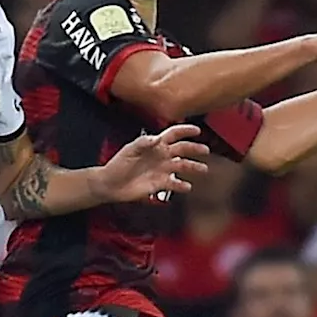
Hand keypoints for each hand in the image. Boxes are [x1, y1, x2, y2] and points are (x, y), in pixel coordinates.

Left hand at [94, 124, 209, 202]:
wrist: (111, 184)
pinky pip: (174, 184)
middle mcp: (161, 156)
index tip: (196, 130)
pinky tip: (187, 186)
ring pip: (182, 166)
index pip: (173, 134)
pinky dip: (182, 185)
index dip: (185, 131)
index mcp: (155, 145)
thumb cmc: (118, 165)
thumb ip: (144, 142)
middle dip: (194, 149)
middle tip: (205, 150)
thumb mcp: (130, 150)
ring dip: (193, 167)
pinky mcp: (160, 184)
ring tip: (203, 169)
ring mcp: (162, 170)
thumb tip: (157, 138)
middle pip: (182, 150)